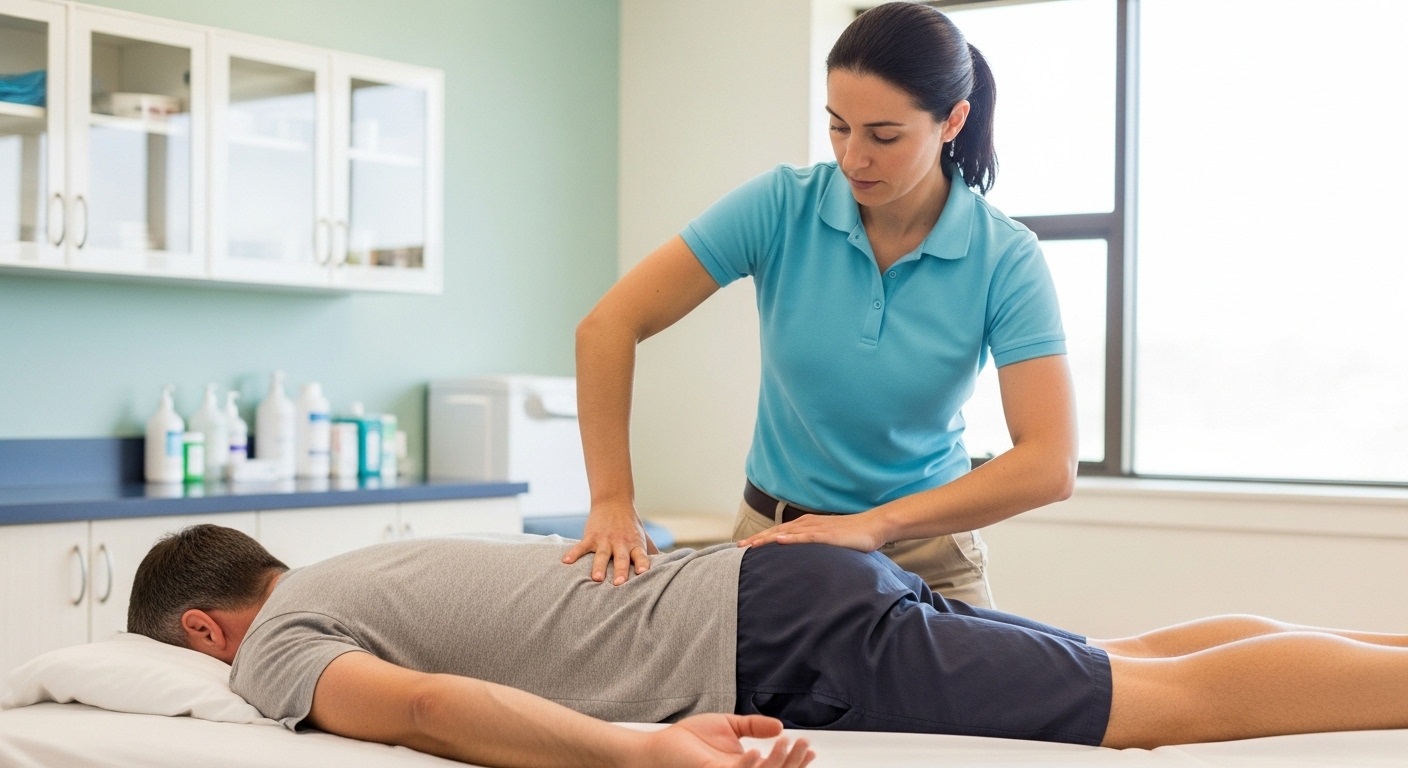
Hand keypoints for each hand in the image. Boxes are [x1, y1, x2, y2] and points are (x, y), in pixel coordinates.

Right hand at [562, 499, 659, 584]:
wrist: (614, 501)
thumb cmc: (630, 525)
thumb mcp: (643, 537)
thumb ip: (651, 554)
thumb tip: (668, 570)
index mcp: (634, 545)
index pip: (641, 556)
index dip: (642, 564)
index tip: (643, 573)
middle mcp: (621, 543)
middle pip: (622, 558)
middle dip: (621, 570)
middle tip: (620, 583)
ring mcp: (605, 540)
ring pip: (602, 555)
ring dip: (599, 566)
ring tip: (597, 578)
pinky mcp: (591, 536)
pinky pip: (581, 546)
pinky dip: (574, 554)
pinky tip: (566, 562)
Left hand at [634, 714, 812, 767]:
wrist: (657, 748)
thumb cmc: (686, 741)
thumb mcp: (727, 725)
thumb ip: (753, 726)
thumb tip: (779, 725)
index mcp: (744, 766)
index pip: (776, 767)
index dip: (795, 761)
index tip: (808, 749)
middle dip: (793, 762)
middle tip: (803, 745)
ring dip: (778, 762)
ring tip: (786, 743)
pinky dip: (749, 764)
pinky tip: (757, 752)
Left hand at [736, 510, 886, 552]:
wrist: (873, 527)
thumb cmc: (852, 536)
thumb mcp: (827, 542)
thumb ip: (814, 548)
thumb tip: (802, 562)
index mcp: (806, 525)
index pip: (778, 532)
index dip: (760, 538)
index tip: (744, 546)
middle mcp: (807, 524)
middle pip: (776, 531)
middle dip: (757, 539)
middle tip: (738, 547)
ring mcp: (816, 528)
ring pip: (786, 533)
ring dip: (767, 538)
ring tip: (750, 545)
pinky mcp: (827, 535)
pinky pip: (805, 536)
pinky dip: (790, 538)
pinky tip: (778, 541)